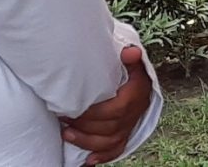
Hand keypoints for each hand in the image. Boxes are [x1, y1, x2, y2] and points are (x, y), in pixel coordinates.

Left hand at [62, 45, 152, 162]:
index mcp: (133, 99)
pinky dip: (103, 156)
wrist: (144, 88)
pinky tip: (88, 160)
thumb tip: (129, 51)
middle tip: (63, 118)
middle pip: (107, 128)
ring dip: (86, 141)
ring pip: (108, 141)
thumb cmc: (135, 75)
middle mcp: (132, 116)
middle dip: (82, 125)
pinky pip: (116, 149)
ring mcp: (128, 128)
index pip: (112, 111)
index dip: (91, 113)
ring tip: (66, 134)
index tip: (70, 107)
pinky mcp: (125, 136)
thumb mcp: (135, 64)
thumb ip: (132, 58)